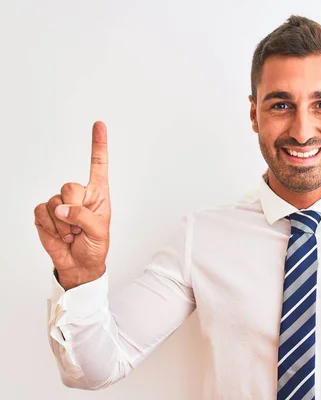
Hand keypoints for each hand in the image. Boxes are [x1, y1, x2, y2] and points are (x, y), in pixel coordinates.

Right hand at [34, 121, 110, 289]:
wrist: (79, 265)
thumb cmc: (95, 246)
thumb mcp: (99, 232)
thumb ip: (84, 217)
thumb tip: (63, 208)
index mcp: (98, 193)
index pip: (98, 165)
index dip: (98, 144)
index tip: (99, 124)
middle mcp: (79, 194)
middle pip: (70, 186)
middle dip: (74, 209)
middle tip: (80, 227)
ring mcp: (60, 203)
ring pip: (55, 202)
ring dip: (63, 224)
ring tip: (72, 234)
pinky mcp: (45, 214)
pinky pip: (41, 213)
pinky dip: (50, 227)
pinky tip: (60, 235)